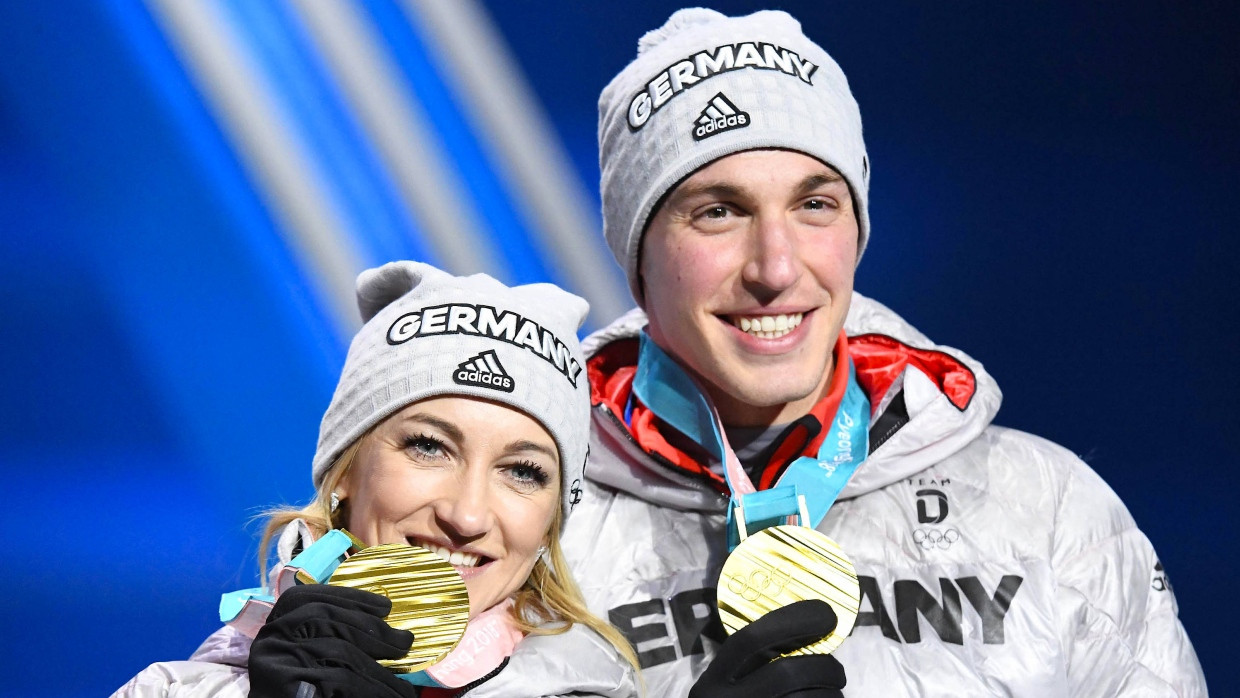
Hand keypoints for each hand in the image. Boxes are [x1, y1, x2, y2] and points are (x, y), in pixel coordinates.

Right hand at [248, 584, 415, 697]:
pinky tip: (391, 695)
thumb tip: (384, 629)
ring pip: (339, 651)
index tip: (385, 606)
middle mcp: (269, 638)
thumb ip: (334, 637)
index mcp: (273, 626)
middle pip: (326, 619)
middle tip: (405, 643)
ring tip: (403, 685)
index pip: (308, 598)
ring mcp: (273, 662)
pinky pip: (340, 680)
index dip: (350, 598)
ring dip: (379, 669)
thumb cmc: (304, 689)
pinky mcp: (282, 685)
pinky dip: (372, 687)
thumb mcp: (311, 656)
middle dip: (373, 630)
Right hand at [689, 599, 845, 697]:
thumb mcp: (723, 691)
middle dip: (825, 667)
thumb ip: (748, 669)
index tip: (826, 614)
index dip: (793, 620)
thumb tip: (805, 633)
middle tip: (836, 671)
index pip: (751, 639)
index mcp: (712, 683)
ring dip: (833, 697)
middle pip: (787, 673)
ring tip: (833, 696)